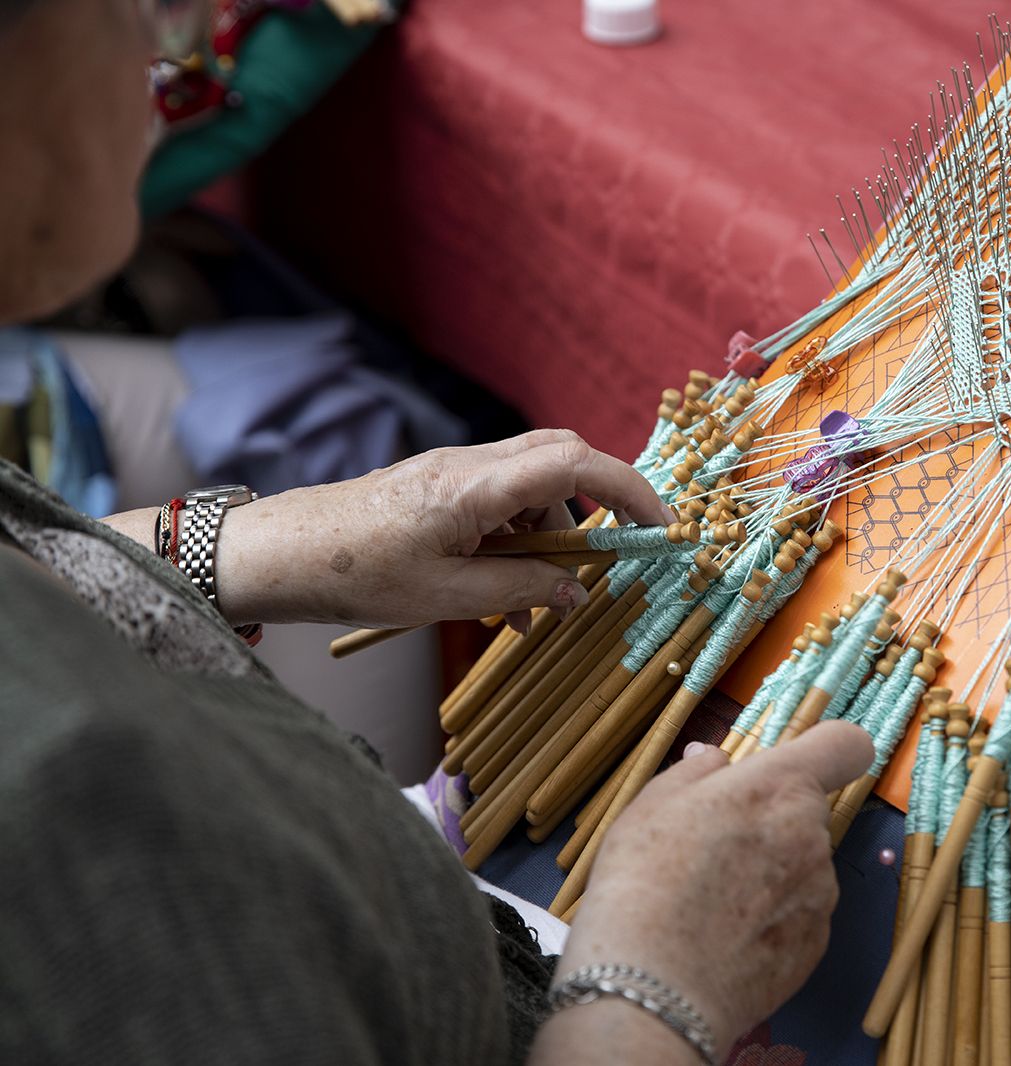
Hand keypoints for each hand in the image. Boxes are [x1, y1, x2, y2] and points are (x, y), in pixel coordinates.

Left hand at [209, 429, 672, 628]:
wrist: (280, 553)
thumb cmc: (355, 574)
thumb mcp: (447, 598)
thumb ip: (520, 588)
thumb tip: (577, 591)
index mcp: (476, 486)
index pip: (575, 464)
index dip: (628, 489)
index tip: (660, 526)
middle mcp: (471, 464)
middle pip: (563, 454)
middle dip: (604, 499)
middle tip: (625, 546)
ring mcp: (455, 470)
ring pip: (534, 480)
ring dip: (556, 530)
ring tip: (546, 597)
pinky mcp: (441, 486)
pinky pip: (502, 499)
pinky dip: (522, 538)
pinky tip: (509, 594)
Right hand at [550, 722, 873, 1059]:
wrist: (652, 990)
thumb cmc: (643, 885)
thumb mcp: (652, 806)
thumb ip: (695, 773)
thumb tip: (713, 759)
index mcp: (778, 787)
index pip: (844, 744)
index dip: (828, 748)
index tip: (800, 762)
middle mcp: (812, 836)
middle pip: (806, 811)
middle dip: (770, 819)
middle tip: (713, 845)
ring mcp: (819, 895)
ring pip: (801, 866)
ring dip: (770, 872)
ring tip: (709, 901)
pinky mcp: (815, 947)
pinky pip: (799, 916)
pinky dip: (771, 920)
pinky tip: (724, 937)